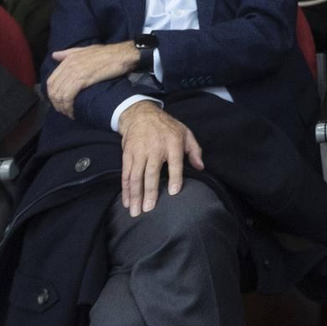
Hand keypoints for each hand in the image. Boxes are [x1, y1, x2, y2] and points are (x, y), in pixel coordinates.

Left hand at [47, 42, 140, 117]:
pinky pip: (68, 96)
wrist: (122, 55)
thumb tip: (54, 55)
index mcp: (68, 59)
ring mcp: (74, 72)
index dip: (52, 95)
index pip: (50, 80)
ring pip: (59, 95)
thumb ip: (69, 53)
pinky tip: (73, 112)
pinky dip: (68, 107)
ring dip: (62, 107)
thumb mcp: (86, 50)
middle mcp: (69, 65)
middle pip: (53, 89)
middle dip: (56, 103)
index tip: (59, 102)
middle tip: (63, 111)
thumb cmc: (107, 54)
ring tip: (69, 114)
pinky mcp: (82, 79)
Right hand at [116, 102, 204, 216]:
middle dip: (149, 192)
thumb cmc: (167, 127)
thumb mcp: (185, 133)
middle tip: (149, 209)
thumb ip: (195, 150)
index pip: (175, 162)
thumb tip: (201, 167)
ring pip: (135, 176)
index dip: (174, 177)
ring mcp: (139, 151)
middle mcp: (155, 148)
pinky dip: (125, 189)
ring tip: (135, 211)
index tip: (173, 192)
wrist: (141, 114)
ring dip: (135, 195)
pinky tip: (127, 201)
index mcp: (173, 143)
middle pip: (151, 172)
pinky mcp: (127, 154)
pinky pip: (126, 174)